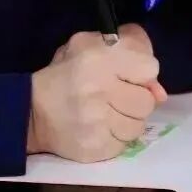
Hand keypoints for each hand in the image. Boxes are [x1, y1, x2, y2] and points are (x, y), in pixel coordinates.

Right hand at [28, 25, 164, 161]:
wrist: (32, 112)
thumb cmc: (68, 73)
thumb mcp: (94, 44)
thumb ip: (133, 50)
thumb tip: (160, 91)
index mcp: (100, 58)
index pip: (150, 68)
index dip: (142, 73)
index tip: (127, 75)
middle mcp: (100, 90)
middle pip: (147, 101)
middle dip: (136, 99)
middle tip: (117, 97)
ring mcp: (97, 122)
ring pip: (138, 125)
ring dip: (128, 120)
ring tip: (109, 113)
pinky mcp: (95, 148)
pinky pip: (125, 144)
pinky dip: (117, 137)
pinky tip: (102, 128)